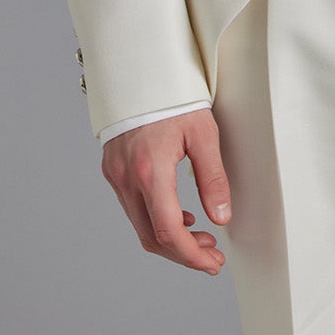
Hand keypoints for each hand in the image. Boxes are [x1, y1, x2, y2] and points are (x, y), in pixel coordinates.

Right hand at [101, 108, 232, 273]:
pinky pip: (133, 208)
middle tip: (212, 257)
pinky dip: (156, 219)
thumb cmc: (173, 97)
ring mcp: (116, 176)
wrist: (139, 70)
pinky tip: (180, 215)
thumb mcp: (203, 133)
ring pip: (141, 226)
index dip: (191, 256)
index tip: (212, 264)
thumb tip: (221, 217)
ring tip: (201, 236)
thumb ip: (213, 178)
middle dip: (183, 253)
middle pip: (152, 237)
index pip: (168, 231)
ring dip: (170, 238)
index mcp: (150, 171)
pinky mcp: (113, 171)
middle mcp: (127, 178)